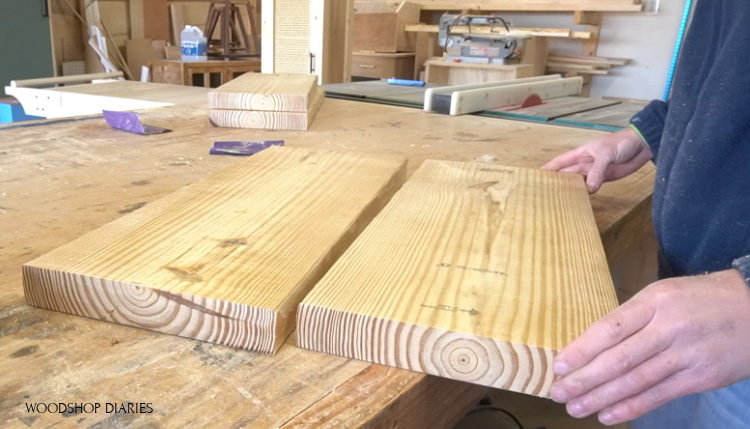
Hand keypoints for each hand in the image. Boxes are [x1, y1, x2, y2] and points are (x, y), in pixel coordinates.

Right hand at [542, 127, 652, 192]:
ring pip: (578, 181)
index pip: (560, 162)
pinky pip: (591, 186)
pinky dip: (585, 193)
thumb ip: (598, 171)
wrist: (642, 145)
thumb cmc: (621, 143)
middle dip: (556, 181)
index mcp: (581, 153)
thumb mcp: (606, 154)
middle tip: (544, 193)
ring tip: (558, 199)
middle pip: (567, 174)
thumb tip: (590, 188)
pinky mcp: (604, 178)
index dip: (549, 168)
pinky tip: (579, 199)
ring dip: (570, 189)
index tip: (536, 176)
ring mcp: (594, 171)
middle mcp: (585, 163)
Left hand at [550, 269, 749, 424]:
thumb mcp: (664, 294)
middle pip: (619, 359)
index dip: (581, 349)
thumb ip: (632, 317)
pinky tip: (608, 415)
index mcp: (655, 302)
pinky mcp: (701, 377)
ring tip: (576, 408)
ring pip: (636, 381)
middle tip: (558, 393)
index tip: (559, 365)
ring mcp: (686, 355)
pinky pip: (659, 395)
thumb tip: (593, 344)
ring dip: (602, 398)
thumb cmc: (701, 299)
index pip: (609, 328)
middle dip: (584, 379)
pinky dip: (632, 408)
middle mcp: (669, 328)